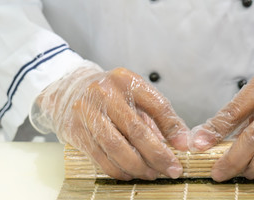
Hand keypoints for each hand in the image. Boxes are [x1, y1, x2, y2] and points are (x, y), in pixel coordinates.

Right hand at [30, 62, 189, 179]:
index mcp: (127, 80)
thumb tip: (182, 142)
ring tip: (152, 173)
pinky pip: (100, 157)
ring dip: (138, 166)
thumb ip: (159, 116)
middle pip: (137, 130)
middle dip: (157, 155)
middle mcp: (106, 93)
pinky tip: (131, 173)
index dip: (173, 129)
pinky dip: (119, 170)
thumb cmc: (111, 95)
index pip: (157, 105)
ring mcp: (87, 111)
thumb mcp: (137, 95)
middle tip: (171, 169)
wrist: (70, 89)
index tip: (184, 148)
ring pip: (117, 147)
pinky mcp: (75, 130)